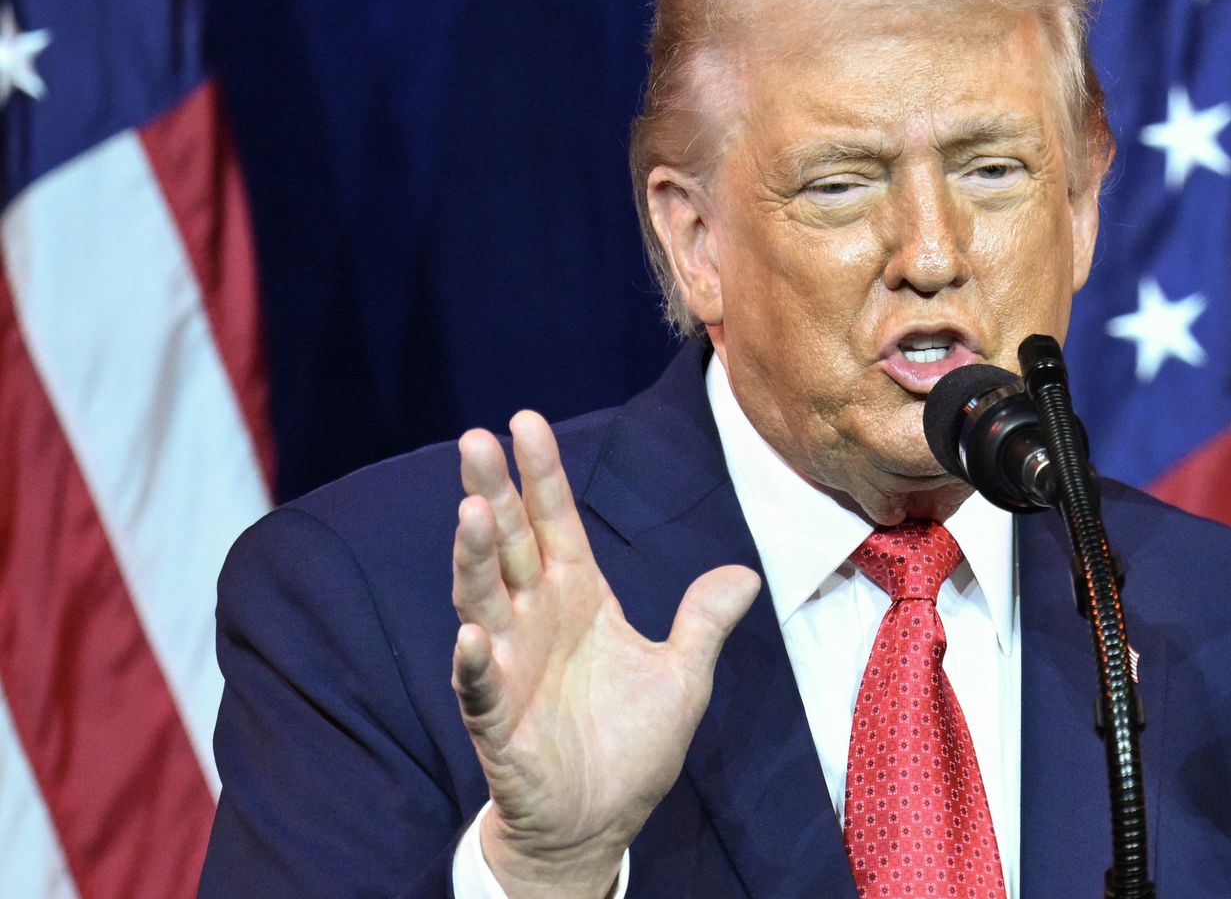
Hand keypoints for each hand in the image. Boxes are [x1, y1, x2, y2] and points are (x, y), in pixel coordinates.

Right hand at [451, 411, 759, 898]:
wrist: (599, 823)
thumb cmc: (631, 747)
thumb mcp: (683, 676)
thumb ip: (703, 621)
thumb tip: (744, 572)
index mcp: (577, 599)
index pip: (555, 524)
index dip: (541, 474)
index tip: (525, 420)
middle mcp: (536, 621)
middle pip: (509, 545)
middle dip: (493, 491)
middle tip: (476, 439)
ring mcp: (509, 668)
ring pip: (484, 600)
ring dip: (475, 558)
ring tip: (472, 512)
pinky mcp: (497, 723)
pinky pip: (481, 687)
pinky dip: (476, 661)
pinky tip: (475, 633)